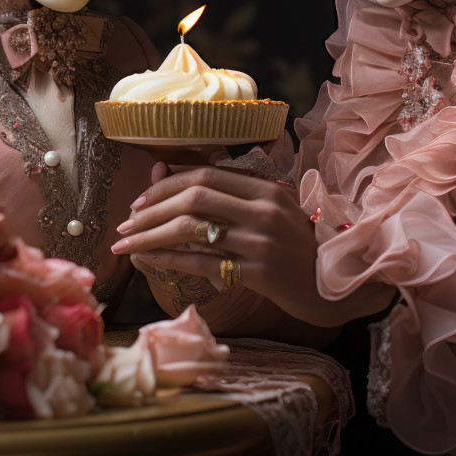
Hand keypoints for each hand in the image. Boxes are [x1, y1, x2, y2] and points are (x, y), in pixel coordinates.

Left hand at [111, 164, 392, 326]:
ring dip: (150, 235)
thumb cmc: (294, 246)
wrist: (332, 285)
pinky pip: (200, 263)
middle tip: (125, 224)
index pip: (204, 175)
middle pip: (193, 197)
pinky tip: (147, 261)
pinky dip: (167, 259)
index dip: (165, 185)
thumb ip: (223, 191)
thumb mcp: (267, 209)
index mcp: (265, 188)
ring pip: (191, 229)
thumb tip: (162, 170)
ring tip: (124, 244)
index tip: (140, 201)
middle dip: (150, 209)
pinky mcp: (257, 272)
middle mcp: (262, 209)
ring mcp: (260, 241)